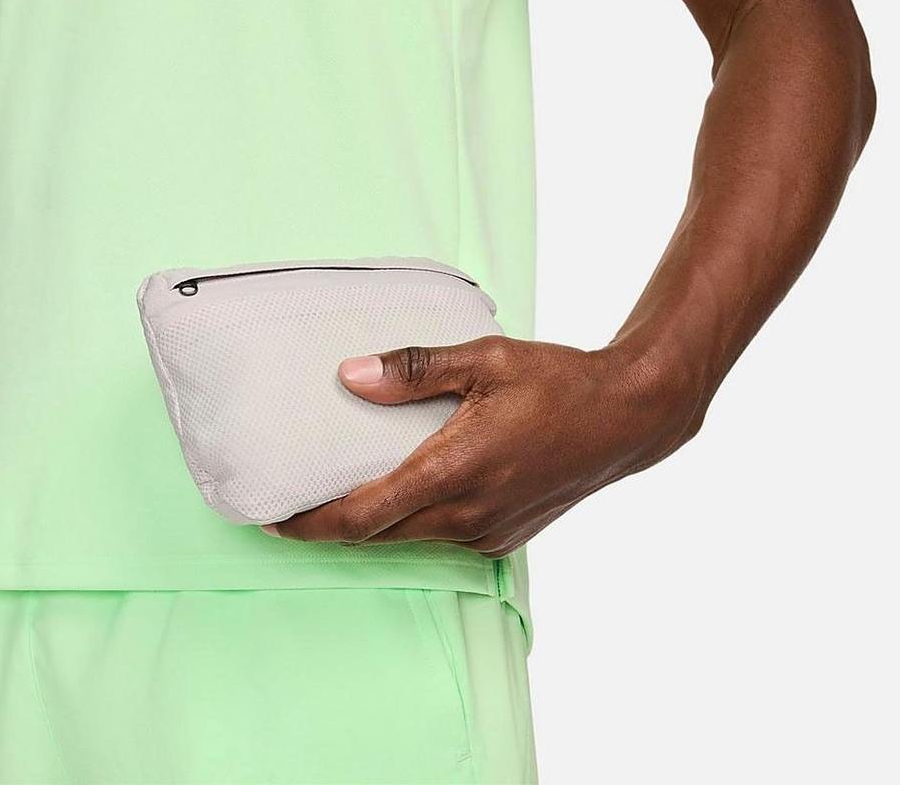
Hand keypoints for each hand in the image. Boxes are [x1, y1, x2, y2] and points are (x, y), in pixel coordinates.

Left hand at [262, 336, 704, 555]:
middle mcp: (468, 512)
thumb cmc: (559, 382)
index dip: (311, 524)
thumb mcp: (485, 360)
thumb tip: (350, 375)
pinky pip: (442, 537)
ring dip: (371, 526)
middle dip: (330, 528)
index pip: (362, 516)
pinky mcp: (505, 535)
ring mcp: (489, 530)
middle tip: (293, 505)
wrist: (626, 418)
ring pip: (409, 539)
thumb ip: (414, 370)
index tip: (273, 518)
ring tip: (339, 497)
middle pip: (377, 535)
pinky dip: (411, 523)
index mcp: (455, 469)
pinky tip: (405, 493)